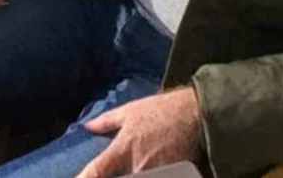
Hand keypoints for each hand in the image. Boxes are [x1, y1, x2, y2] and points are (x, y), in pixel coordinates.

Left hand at [77, 87, 202, 177]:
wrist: (195, 114)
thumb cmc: (161, 111)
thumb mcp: (129, 111)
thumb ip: (106, 122)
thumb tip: (87, 127)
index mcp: (122, 149)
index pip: (96, 170)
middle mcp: (137, 166)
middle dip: (118, 175)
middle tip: (119, 168)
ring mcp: (156, 174)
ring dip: (136, 173)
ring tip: (142, 162)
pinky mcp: (173, 176)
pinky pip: (160, 177)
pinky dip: (155, 173)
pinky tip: (152, 168)